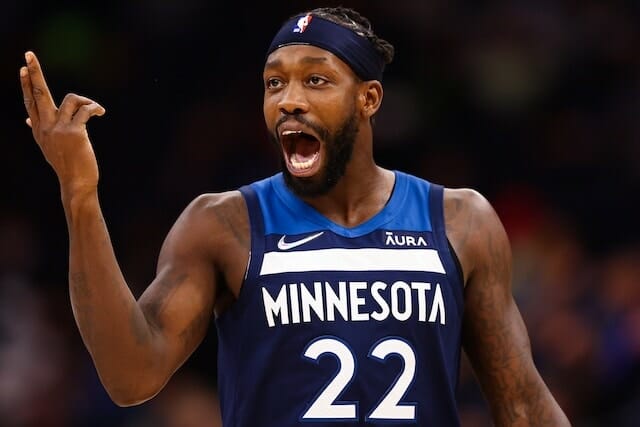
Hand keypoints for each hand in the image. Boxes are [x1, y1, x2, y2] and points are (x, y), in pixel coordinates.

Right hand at [20, 51, 105, 193]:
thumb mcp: (49, 147)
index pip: (30, 102)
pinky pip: (86, 110)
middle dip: (34, 72)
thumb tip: (27, 119)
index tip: (23, 68)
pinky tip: (101, 112)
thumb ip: (40, 130)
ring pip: (71, 99)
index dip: (26, 84)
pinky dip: (95, 108)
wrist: (77, 183)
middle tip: (28, 54)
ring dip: (86, 101)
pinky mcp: (75, 132)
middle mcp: (45, 128)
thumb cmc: (68, 165)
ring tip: (95, 109)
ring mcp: (59, 129)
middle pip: (38, 94)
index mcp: (39, 130)